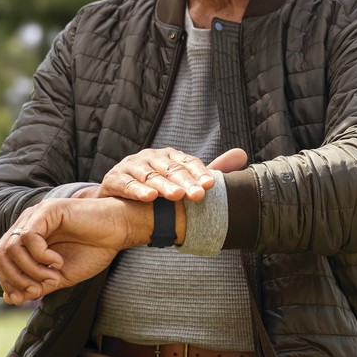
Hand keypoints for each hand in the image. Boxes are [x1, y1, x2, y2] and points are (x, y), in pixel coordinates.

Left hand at [0, 197, 148, 304]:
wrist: (119, 231)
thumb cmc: (93, 250)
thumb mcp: (60, 276)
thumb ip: (36, 285)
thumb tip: (9, 298)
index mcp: (27, 238)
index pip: (1, 260)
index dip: (8, 282)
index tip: (30, 295)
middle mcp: (27, 224)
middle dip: (14, 278)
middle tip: (38, 289)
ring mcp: (36, 215)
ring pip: (12, 246)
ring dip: (30, 269)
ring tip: (53, 276)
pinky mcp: (48, 210)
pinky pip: (29, 236)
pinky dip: (41, 256)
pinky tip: (58, 262)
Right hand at [78, 147, 248, 201]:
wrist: (116, 202)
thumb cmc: (154, 188)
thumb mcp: (182, 180)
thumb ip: (208, 170)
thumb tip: (243, 154)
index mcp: (169, 156)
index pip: (188, 162)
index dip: (199, 172)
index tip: (212, 185)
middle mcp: (151, 157)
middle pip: (170, 169)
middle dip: (185, 182)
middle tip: (198, 195)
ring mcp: (131, 166)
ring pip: (149, 175)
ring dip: (163, 186)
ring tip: (176, 196)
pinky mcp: (114, 178)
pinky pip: (126, 184)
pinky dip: (137, 190)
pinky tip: (149, 197)